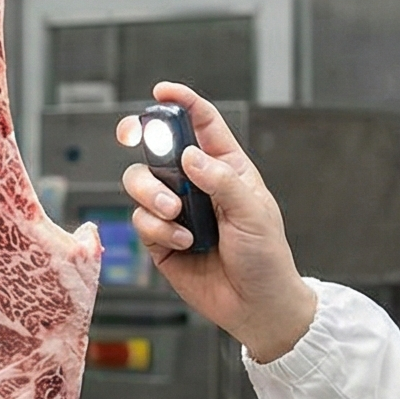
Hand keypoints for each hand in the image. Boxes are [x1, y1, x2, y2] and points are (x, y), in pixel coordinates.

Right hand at [117, 83, 315, 361]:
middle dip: (144, 141)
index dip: (181, 102)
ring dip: (152, 193)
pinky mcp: (160, 239)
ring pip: (141, 182)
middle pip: (158, 148)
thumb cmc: (266, 257)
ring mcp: (175, 211)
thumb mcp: (253, 212)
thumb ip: (221, 180)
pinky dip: (157, 229)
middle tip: (133, 137)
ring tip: (175, 214)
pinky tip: (182, 243)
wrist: (256, 307)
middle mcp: (197, 184)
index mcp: (226, 167)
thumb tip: (190, 155)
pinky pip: (141, 220)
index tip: (162, 92)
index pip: (202, 124)